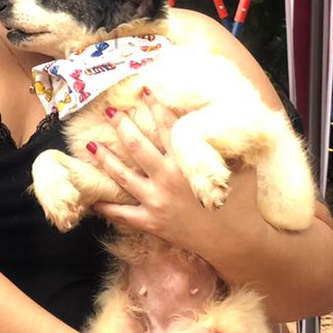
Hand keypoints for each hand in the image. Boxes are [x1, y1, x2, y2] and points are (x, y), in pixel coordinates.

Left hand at [88, 97, 268, 264]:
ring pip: (122, 176)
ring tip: (90, 145)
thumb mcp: (240, 167)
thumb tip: (224, 122)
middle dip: (122, 126)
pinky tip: (91, 197)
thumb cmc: (242, 202)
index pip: (167, 127)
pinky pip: (122, 213)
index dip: (156, 106)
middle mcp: (168, 179)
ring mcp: (156, 201)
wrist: (238, 242)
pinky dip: (105, 206)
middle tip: (110, 111)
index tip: (145, 90)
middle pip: (137, 146)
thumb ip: (226, 145)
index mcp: (188, 162)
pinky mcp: (151, 222)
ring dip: (105, 159)